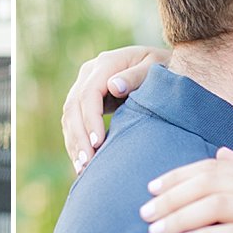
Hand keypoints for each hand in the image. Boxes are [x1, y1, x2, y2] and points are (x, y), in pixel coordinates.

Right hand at [61, 45, 166, 174]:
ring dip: (74, 143)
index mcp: (106, 64)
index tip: (98, 143)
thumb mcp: (156, 67)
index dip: (91, 120)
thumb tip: (114, 87)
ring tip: (82, 168)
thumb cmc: (163, 68)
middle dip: (79, 137)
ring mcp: (84, 86)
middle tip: (87, 163)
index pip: (89, 93)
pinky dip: (76, 142)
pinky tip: (81, 163)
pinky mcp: (85, 100)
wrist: (160, 65)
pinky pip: (73, 122)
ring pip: (69, 116)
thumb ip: (136, 76)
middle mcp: (89, 73)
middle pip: (73, 106)